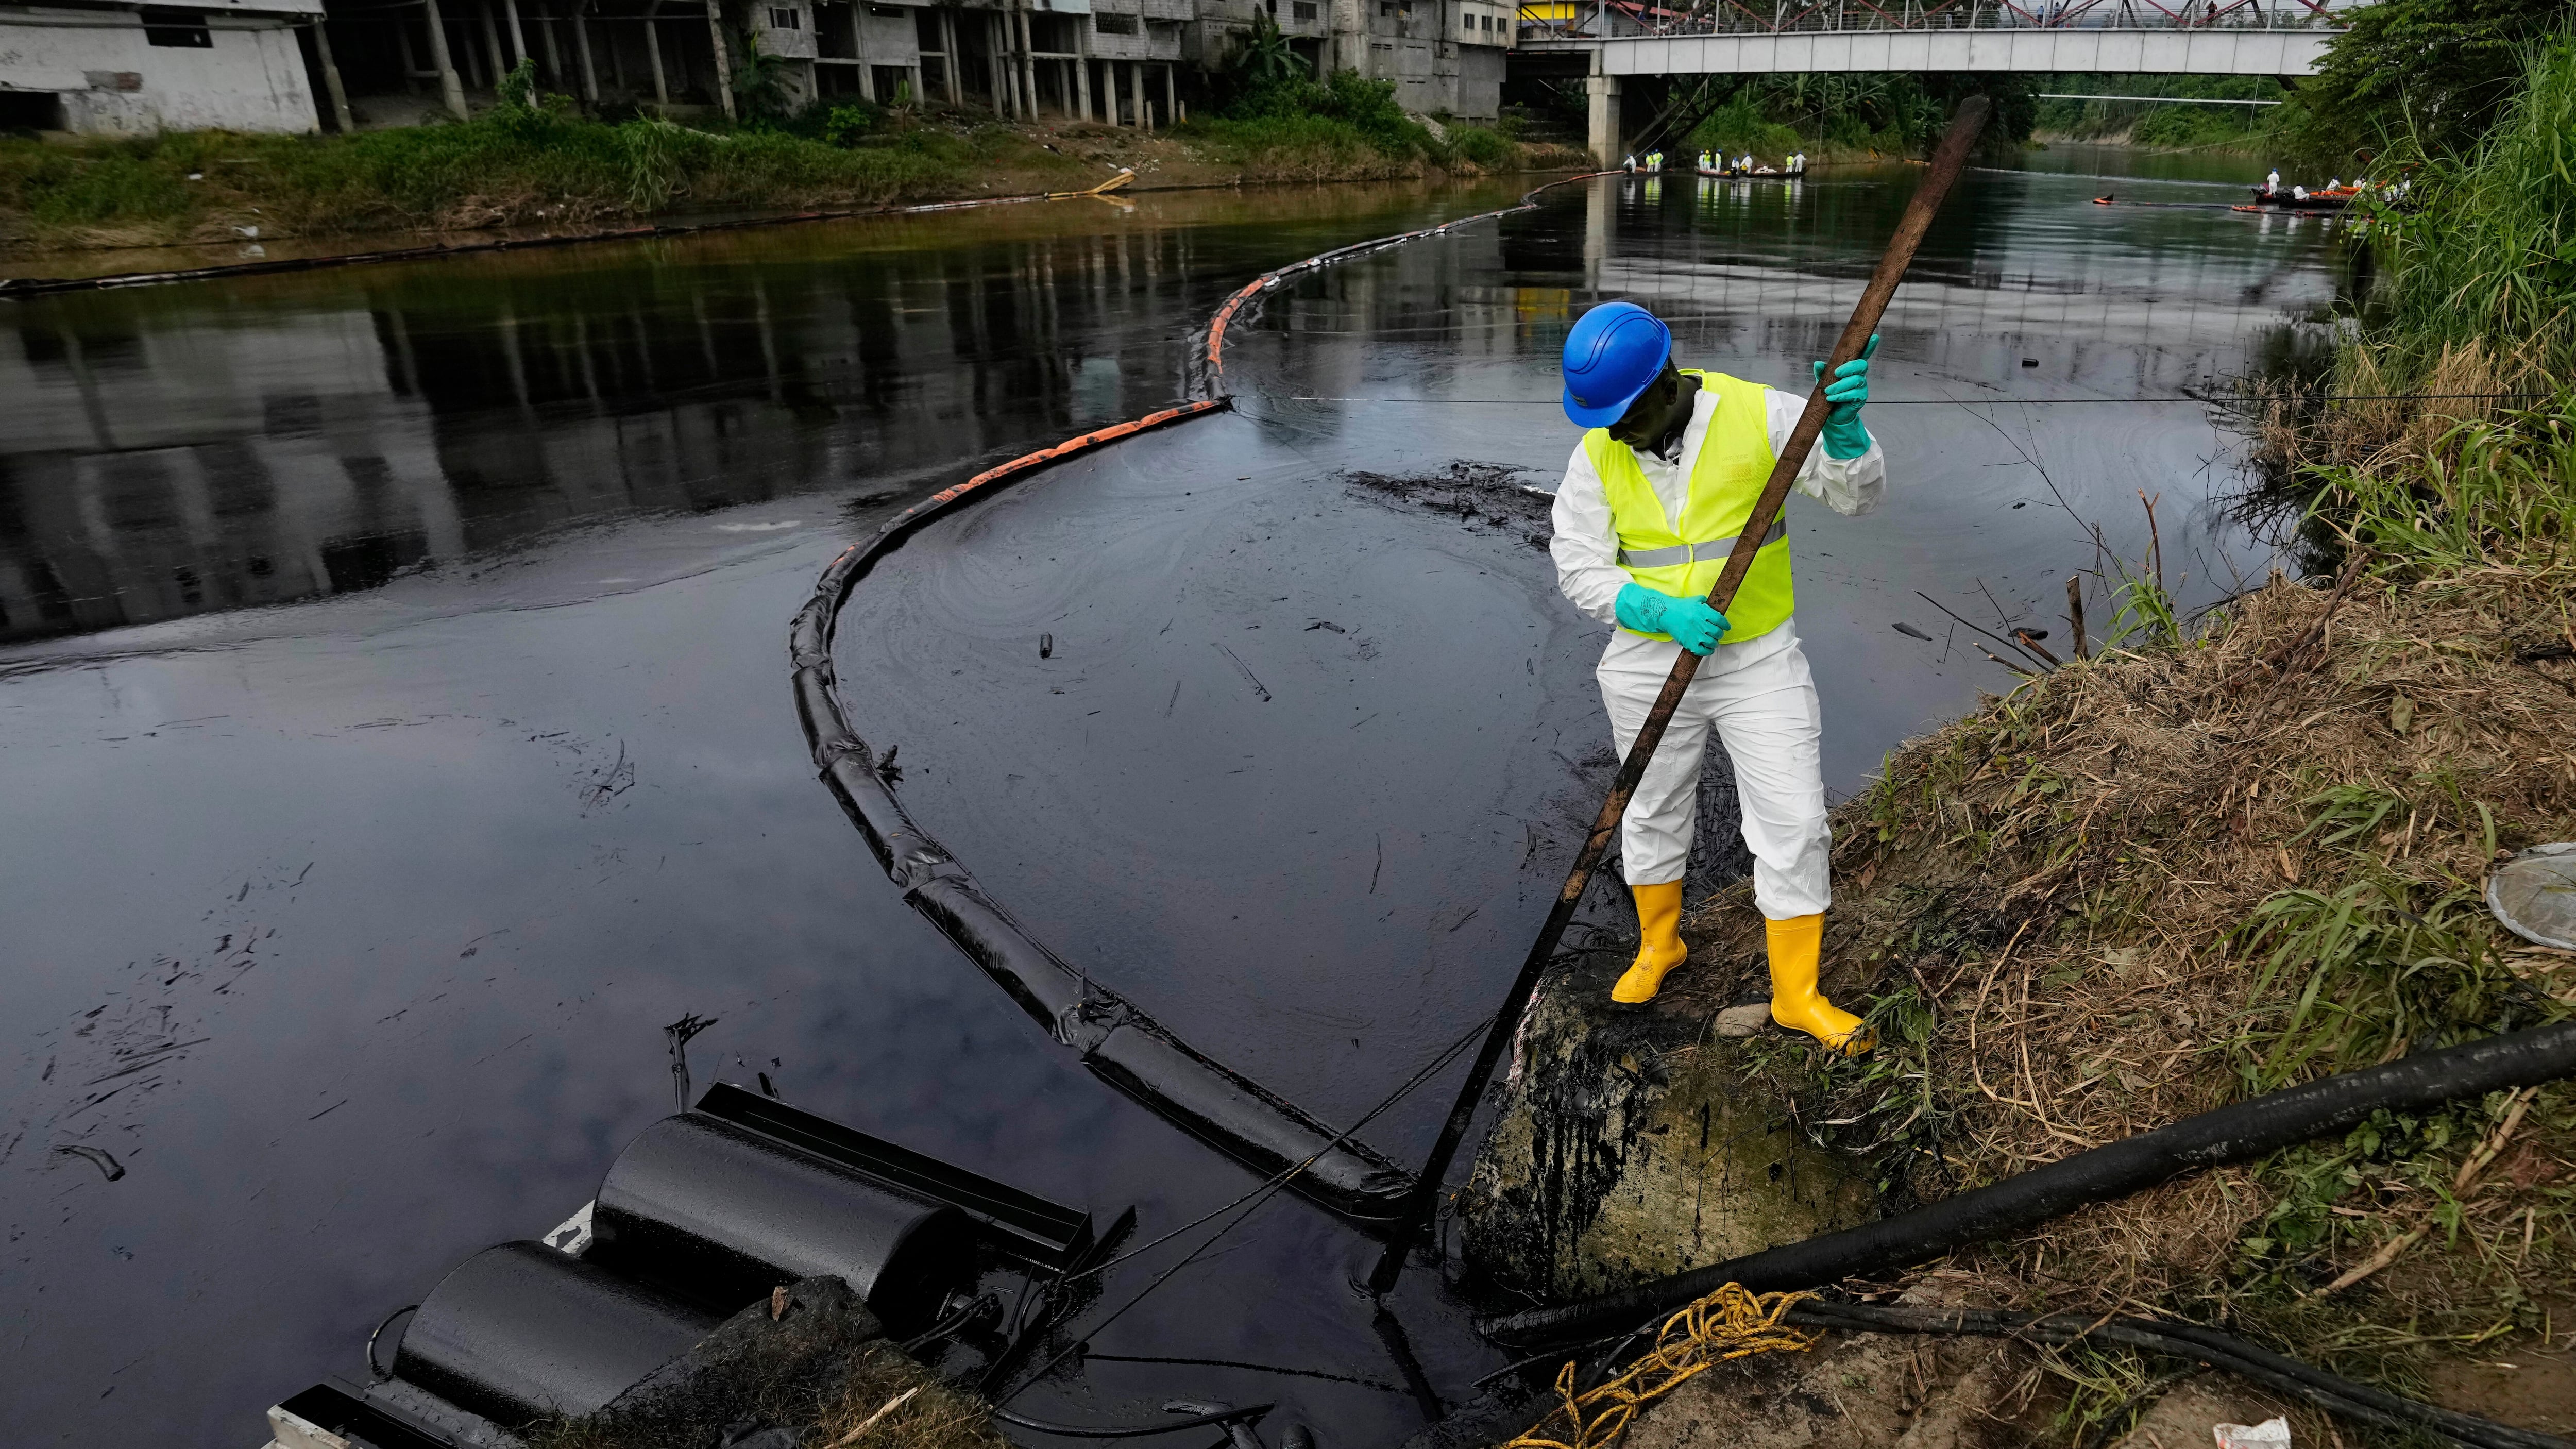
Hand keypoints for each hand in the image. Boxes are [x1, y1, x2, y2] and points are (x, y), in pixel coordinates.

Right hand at [1616, 583, 1729, 654]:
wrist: (1665, 613)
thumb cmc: (1680, 607)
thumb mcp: (1696, 600)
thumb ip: (1707, 604)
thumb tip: (1716, 609)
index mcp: (1703, 612)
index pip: (1721, 620)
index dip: (1725, 625)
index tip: (1726, 627)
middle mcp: (1700, 623)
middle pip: (1717, 632)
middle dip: (1719, 634)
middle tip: (1717, 634)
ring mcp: (1695, 634)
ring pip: (1712, 642)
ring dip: (1714, 643)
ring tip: (1713, 641)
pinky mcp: (1689, 643)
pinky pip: (1702, 651)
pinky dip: (1708, 651)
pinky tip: (1708, 649)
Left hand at [1810, 333, 1877, 458]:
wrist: (1832, 415)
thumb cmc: (1830, 394)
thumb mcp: (1823, 381)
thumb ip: (1822, 372)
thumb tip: (1818, 363)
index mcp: (1852, 368)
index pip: (1863, 355)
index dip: (1869, 346)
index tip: (1873, 337)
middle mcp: (1860, 375)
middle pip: (1861, 365)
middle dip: (1849, 367)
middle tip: (1836, 373)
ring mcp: (1862, 387)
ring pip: (1855, 380)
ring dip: (1840, 385)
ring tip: (1828, 391)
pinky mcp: (1860, 398)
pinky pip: (1853, 394)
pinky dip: (1840, 395)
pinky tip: (1831, 398)